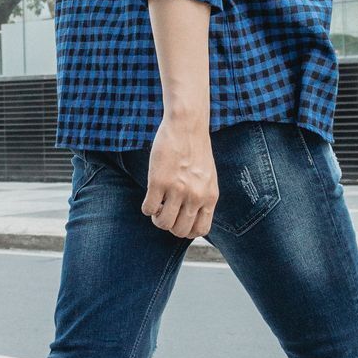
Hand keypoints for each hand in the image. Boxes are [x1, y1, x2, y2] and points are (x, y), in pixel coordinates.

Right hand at [142, 118, 217, 239]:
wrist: (187, 126)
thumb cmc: (196, 150)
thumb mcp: (208, 177)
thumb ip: (202, 198)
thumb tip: (190, 219)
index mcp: (210, 197)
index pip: (200, 230)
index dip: (187, 230)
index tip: (179, 220)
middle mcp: (195, 196)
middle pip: (180, 231)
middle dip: (170, 225)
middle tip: (165, 212)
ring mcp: (177, 189)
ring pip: (163, 223)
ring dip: (157, 218)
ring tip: (157, 205)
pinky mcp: (159, 181)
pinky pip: (149, 209)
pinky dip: (147, 208)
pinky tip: (150, 196)